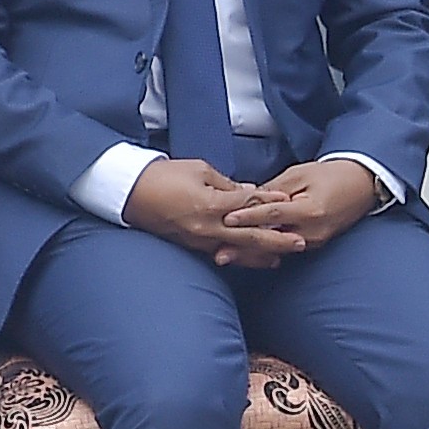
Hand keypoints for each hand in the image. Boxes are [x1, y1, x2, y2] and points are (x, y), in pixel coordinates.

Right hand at [121, 156, 292, 270]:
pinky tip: (248, 258)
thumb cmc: (162, 175)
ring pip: (236, 250)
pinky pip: (219, 252)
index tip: (288, 201)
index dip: (269, 202)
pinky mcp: (189, 244)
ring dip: (260, 254)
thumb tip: (248, 192)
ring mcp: (198, 239)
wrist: (128, 191)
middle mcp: (207, 227)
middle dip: (277, 241)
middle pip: (250, 237)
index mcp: (211, 204)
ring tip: (281, 258)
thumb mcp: (198, 170)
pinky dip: (237, 255)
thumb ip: (227, 184)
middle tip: (301, 243)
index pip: (249, 205)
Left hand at [220, 156, 386, 261]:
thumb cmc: (329, 175)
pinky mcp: (315, 244)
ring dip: (252, 251)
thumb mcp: (300, 174)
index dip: (248, 217)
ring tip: (226, 255)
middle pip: (272, 240)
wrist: (362, 185)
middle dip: (245, 246)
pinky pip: (286, 248)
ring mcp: (315, 241)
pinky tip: (247, 252)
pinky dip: (267, 249)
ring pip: (277, 248)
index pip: (273, 215)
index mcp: (310, 211)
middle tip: (219, 252)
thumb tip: (249, 198)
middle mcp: (313, 231)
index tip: (225, 219)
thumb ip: (274, 189)